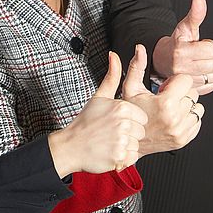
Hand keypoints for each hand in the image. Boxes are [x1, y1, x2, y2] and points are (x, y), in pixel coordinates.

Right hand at [48, 52, 147, 176]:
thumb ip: (112, 76)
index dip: (131, 121)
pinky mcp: (120, 157)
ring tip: (111, 142)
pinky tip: (110, 151)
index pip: (142, 117)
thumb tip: (114, 55)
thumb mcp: (100, 96)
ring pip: (137, 144)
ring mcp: (122, 141)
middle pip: (141, 131)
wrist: (70, 146)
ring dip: (126, 146)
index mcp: (122, 107)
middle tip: (112, 133)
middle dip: (130, 134)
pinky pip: (132, 157)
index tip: (117, 123)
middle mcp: (123, 123)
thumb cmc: (85, 122)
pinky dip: (123, 157)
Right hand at [122, 44, 202, 155]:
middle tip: (165, 99)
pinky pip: (197, 121)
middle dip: (181, 92)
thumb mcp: (130, 88)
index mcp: (165, 104)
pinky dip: (188, 118)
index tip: (165, 88)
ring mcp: (181, 131)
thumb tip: (140, 48)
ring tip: (169, 109)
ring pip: (198, 107)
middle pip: (193, 93)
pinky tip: (173, 118)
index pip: (186, 80)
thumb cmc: (129, 114)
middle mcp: (175, 119)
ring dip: (186, 105)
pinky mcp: (184, 139)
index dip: (175, 81)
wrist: (129, 141)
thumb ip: (136, 67)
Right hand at [152, 0, 212, 94]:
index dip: (208, 45)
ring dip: (209, 69)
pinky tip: (198, 73)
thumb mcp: (185, 27)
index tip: (199, 45)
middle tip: (198, 54)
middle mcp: (182, 68)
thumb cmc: (176, 43)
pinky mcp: (190, 90)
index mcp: (181, 51)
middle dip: (210, 57)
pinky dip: (208, 80)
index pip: (212, 49)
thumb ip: (195, 13)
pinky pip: (212, 85)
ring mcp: (186, 81)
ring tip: (198, 64)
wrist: (162, 60)